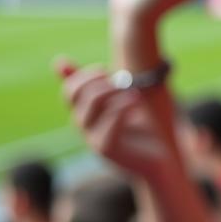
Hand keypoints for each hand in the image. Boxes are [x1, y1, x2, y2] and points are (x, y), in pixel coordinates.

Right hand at [56, 59, 174, 179]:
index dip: (86, 76)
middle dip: (101, 82)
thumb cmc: (142, 129)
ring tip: (136, 95)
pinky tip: (136, 106)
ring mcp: (91, 138)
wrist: (158, 160)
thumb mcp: (122, 100)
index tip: (106, 71)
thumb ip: (104, 84)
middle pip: (78, 94)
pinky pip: (108, 122)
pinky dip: (123, 109)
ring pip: (92, 104)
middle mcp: (84, 126)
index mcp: (85, 113)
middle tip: (124, 82)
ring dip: (115, 93)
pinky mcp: (105, 149)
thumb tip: (62, 61)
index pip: (70, 90)